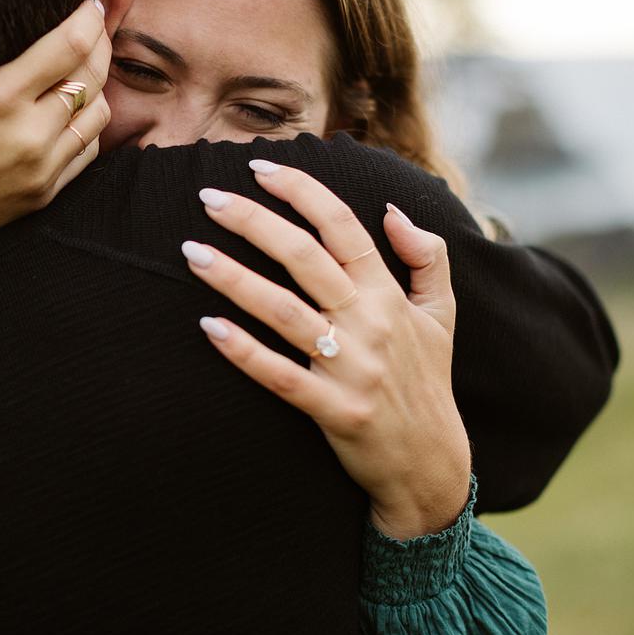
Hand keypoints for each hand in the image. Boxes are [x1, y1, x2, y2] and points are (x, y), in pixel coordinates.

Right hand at [0, 0, 111, 270]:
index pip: (70, 45)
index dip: (89, 16)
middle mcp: (28, 136)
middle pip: (93, 75)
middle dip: (99, 42)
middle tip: (92, 20)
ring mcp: (40, 169)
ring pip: (98, 113)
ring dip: (96, 84)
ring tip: (82, 61)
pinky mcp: (42, 195)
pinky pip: (88, 150)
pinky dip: (88, 124)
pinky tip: (71, 107)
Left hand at [182, 161, 470, 539]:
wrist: (431, 466)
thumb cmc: (428, 382)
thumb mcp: (442, 315)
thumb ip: (428, 257)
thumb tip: (393, 210)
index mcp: (389, 294)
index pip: (342, 227)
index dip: (301, 191)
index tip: (258, 168)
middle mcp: (370, 323)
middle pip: (304, 257)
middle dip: (252, 221)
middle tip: (206, 197)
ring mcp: (351, 368)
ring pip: (283, 311)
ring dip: (234, 278)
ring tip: (191, 253)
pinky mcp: (333, 410)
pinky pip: (279, 376)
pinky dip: (243, 352)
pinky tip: (208, 328)